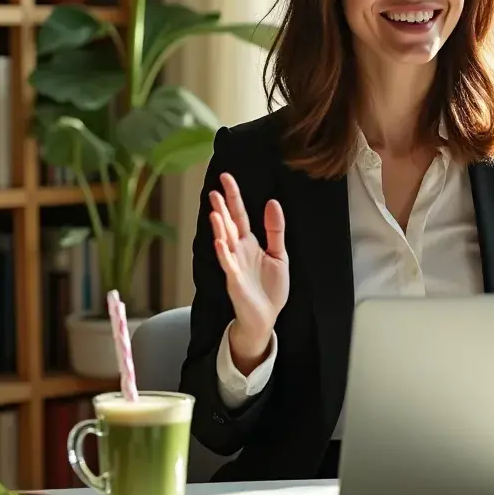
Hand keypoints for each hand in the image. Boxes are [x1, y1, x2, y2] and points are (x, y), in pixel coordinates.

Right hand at [208, 172, 288, 372]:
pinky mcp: (235, 280)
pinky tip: (219, 241)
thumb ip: (275, 230)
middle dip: (222, 207)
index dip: (233, 196)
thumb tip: (272, 202)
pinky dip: (223, 252)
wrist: (267, 317)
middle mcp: (239, 250)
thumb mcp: (279, 254)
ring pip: (225, 241)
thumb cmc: (270, 287)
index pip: (239, 215)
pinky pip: (228, 263)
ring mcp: (235, 264)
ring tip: (215, 211)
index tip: (226, 178)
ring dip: (219, 227)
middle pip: (229, 224)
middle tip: (214, 189)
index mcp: (250, 242)